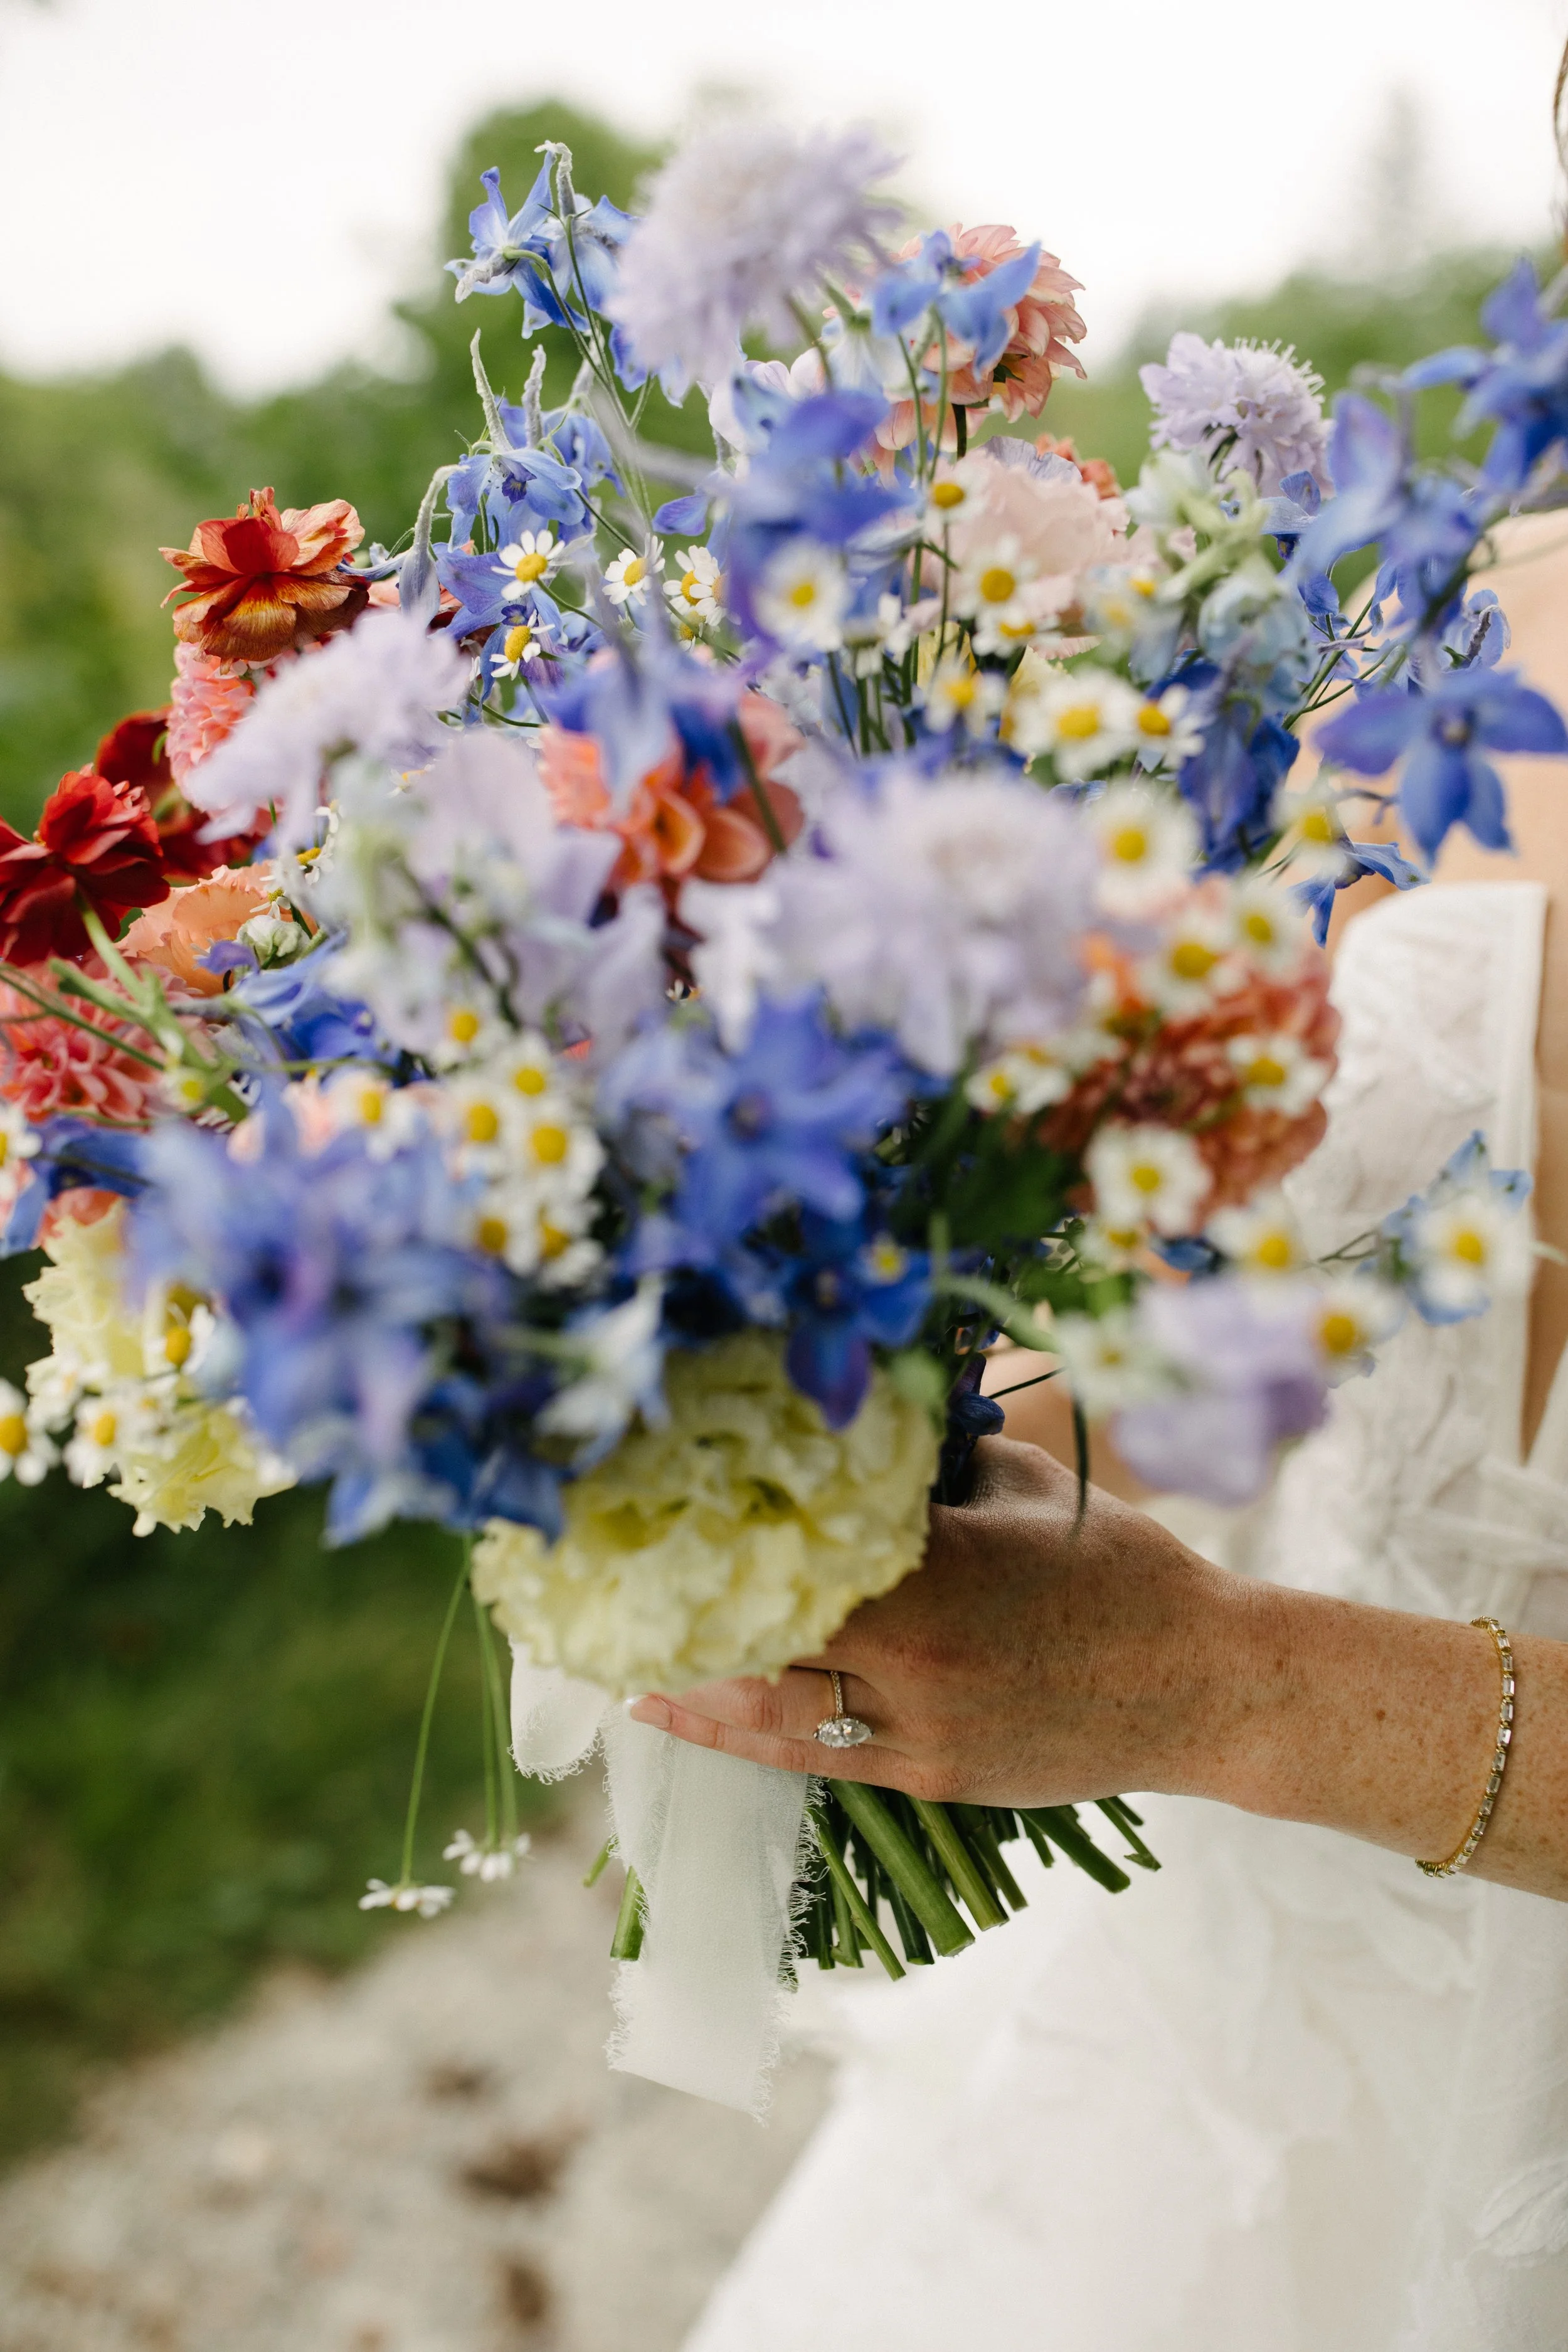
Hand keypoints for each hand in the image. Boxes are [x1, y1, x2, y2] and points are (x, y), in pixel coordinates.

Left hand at [627, 1437, 1240, 1806]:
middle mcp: (914, 1665)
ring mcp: (920, 1735)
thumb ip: (926, 1465)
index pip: (791, 1554)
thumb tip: (840, 1426)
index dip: (711, 1537)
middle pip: (762, 1640)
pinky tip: (683, 1716)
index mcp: (933, 1576)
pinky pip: (814, 1759)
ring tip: (617, 1661)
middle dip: (681, 1616)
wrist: (1204, 1684)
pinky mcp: (931, 1780)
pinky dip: (738, 1736)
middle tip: (604, 1591)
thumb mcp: (1020, 1483)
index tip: (647, 1514)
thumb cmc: (1117, 1565)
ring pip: (771, 1714)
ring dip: (688, 1688)